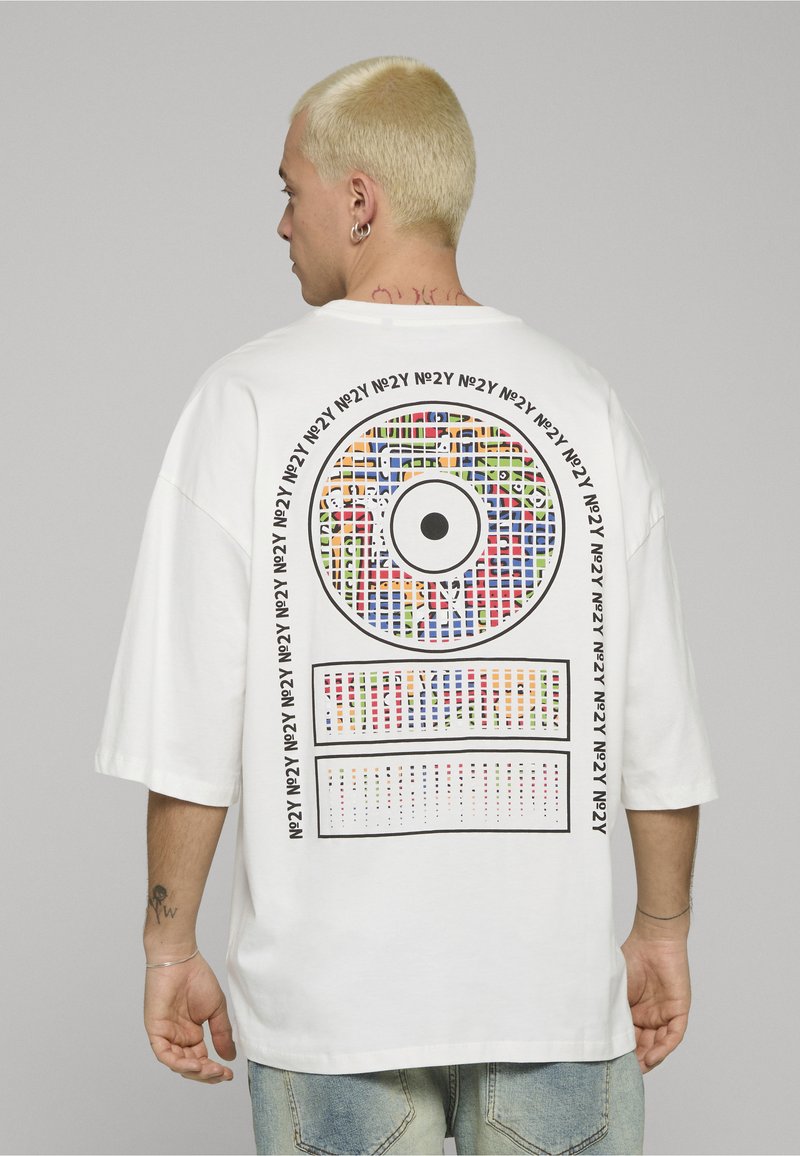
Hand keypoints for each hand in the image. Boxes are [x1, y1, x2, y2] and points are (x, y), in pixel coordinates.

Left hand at [144, 952, 235, 1082]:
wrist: (181, 959)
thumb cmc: (197, 978)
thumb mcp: (216, 1009)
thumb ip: (221, 1033)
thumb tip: (229, 1057)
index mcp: (191, 1033)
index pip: (201, 1060)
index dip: (214, 1070)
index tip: (229, 1074)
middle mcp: (177, 1037)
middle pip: (189, 1066)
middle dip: (206, 1074)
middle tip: (222, 1074)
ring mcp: (166, 1035)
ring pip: (177, 1064)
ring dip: (194, 1071)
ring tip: (212, 1071)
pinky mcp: (155, 1030)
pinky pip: (164, 1054)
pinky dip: (178, 1063)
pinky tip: (195, 1065)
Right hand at [620, 930, 690, 1074]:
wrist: (652, 939)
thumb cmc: (630, 958)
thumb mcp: (614, 990)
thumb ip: (610, 1011)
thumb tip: (595, 1034)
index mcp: (632, 1011)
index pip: (628, 1038)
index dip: (621, 1052)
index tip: (609, 1065)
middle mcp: (649, 1016)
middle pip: (644, 1045)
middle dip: (636, 1061)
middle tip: (623, 1074)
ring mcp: (664, 1014)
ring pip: (659, 1044)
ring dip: (650, 1058)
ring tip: (638, 1069)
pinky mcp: (679, 1010)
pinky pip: (673, 1034)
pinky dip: (664, 1047)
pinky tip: (653, 1056)